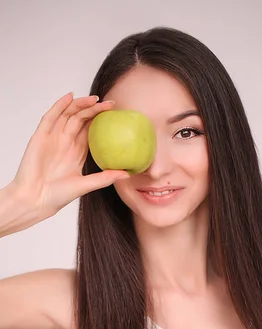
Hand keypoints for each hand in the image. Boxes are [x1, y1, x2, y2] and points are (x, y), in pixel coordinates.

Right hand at [12, 92, 129, 219]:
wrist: (36, 200)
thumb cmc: (58, 196)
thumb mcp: (86, 185)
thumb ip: (105, 178)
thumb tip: (126, 174)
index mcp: (76, 152)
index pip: (90, 130)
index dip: (102, 120)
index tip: (116, 115)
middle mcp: (65, 142)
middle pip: (80, 119)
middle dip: (95, 109)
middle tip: (110, 104)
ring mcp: (53, 138)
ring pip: (67, 114)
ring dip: (80, 104)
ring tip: (94, 99)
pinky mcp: (40, 136)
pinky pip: (51, 117)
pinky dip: (59, 105)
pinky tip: (70, 97)